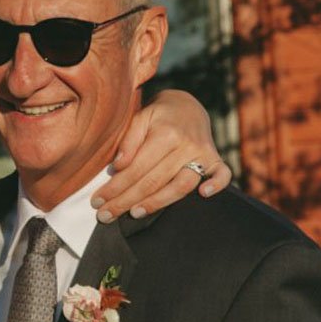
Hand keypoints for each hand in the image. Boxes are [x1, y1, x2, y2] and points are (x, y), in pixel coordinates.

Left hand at [94, 89, 231, 221]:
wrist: (186, 105)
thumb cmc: (157, 116)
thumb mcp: (139, 118)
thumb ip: (128, 141)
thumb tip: (118, 167)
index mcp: (165, 134)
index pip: (136, 169)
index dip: (115, 188)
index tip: (98, 202)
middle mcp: (186, 145)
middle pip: (154, 181)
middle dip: (127, 201)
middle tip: (106, 216)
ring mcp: (204, 153)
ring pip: (182, 185)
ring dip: (158, 202)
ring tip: (135, 213)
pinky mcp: (216, 159)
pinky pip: (222, 175)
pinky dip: (217, 185)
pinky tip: (204, 195)